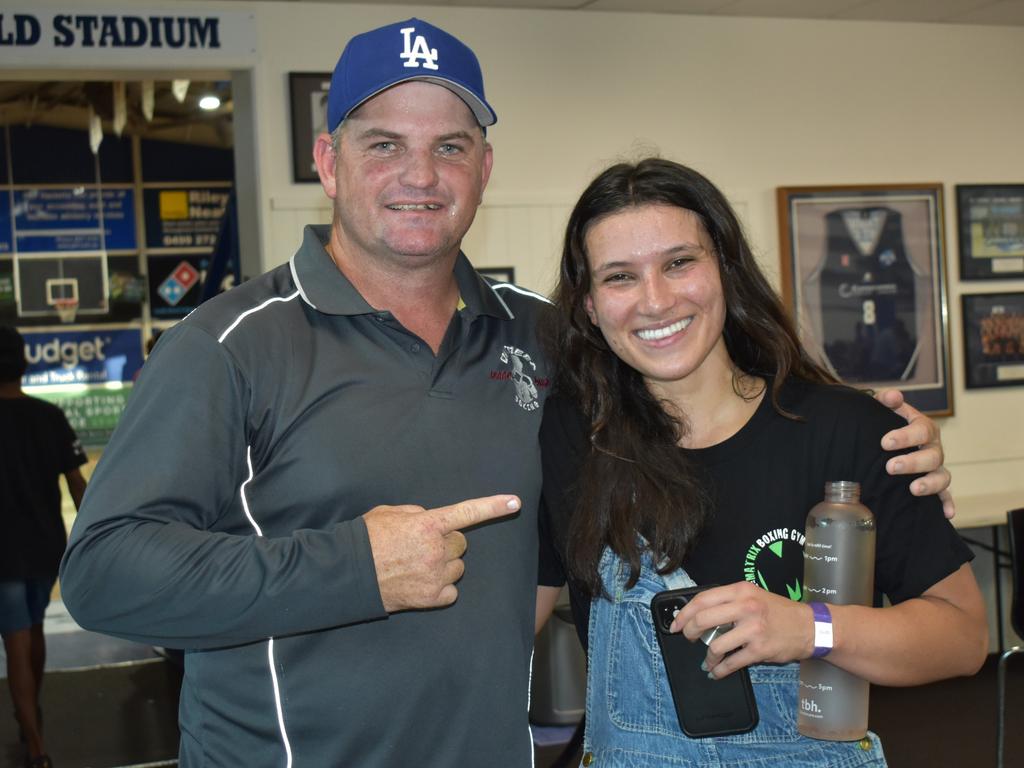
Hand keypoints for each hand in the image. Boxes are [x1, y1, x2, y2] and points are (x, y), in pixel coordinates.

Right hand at [364, 495, 520, 612]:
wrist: (348, 574)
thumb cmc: (366, 540)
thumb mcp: (388, 513)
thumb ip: (416, 514)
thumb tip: (429, 520)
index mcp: (427, 524)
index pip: (467, 512)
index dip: (493, 506)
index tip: (515, 503)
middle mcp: (436, 549)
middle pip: (461, 543)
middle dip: (447, 543)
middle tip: (422, 547)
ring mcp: (435, 574)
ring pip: (458, 567)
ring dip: (444, 565)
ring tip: (418, 566)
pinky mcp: (431, 597)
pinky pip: (452, 590)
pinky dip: (441, 587)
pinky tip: (421, 583)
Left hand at [670, 582, 812, 678]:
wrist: (809, 627)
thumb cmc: (777, 611)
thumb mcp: (752, 595)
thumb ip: (728, 601)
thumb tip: (697, 613)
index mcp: (740, 590)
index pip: (702, 599)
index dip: (684, 613)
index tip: (676, 624)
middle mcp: (745, 607)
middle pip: (703, 620)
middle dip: (690, 633)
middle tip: (689, 639)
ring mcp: (753, 629)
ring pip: (715, 645)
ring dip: (707, 656)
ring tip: (707, 659)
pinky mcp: (759, 650)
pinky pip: (731, 663)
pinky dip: (719, 670)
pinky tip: (716, 671)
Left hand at [874, 388, 953, 518]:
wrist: (887, 442)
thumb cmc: (886, 424)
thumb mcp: (885, 409)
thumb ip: (886, 399)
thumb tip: (892, 396)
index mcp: (923, 428)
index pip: (921, 429)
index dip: (905, 436)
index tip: (885, 442)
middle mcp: (933, 448)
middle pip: (931, 456)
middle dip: (912, 462)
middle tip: (890, 467)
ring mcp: (936, 468)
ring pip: (942, 477)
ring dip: (929, 484)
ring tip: (913, 489)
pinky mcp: (936, 486)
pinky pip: (946, 496)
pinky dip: (947, 504)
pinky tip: (946, 514)